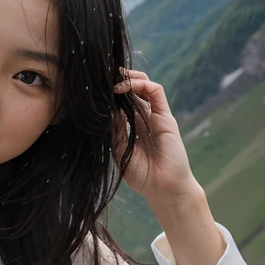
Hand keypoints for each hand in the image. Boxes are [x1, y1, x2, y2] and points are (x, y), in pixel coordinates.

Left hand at [112, 68, 199, 204]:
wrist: (163, 189)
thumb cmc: (143, 176)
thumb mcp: (120, 152)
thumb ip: (116, 132)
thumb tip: (108, 111)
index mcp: (134, 128)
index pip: (124, 104)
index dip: (112, 95)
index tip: (97, 89)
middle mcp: (146, 119)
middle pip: (134, 92)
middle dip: (121, 81)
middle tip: (105, 76)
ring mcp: (157, 117)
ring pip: (146, 87)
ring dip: (130, 79)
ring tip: (114, 78)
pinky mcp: (166, 117)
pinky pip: (157, 93)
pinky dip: (142, 84)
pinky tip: (126, 86)